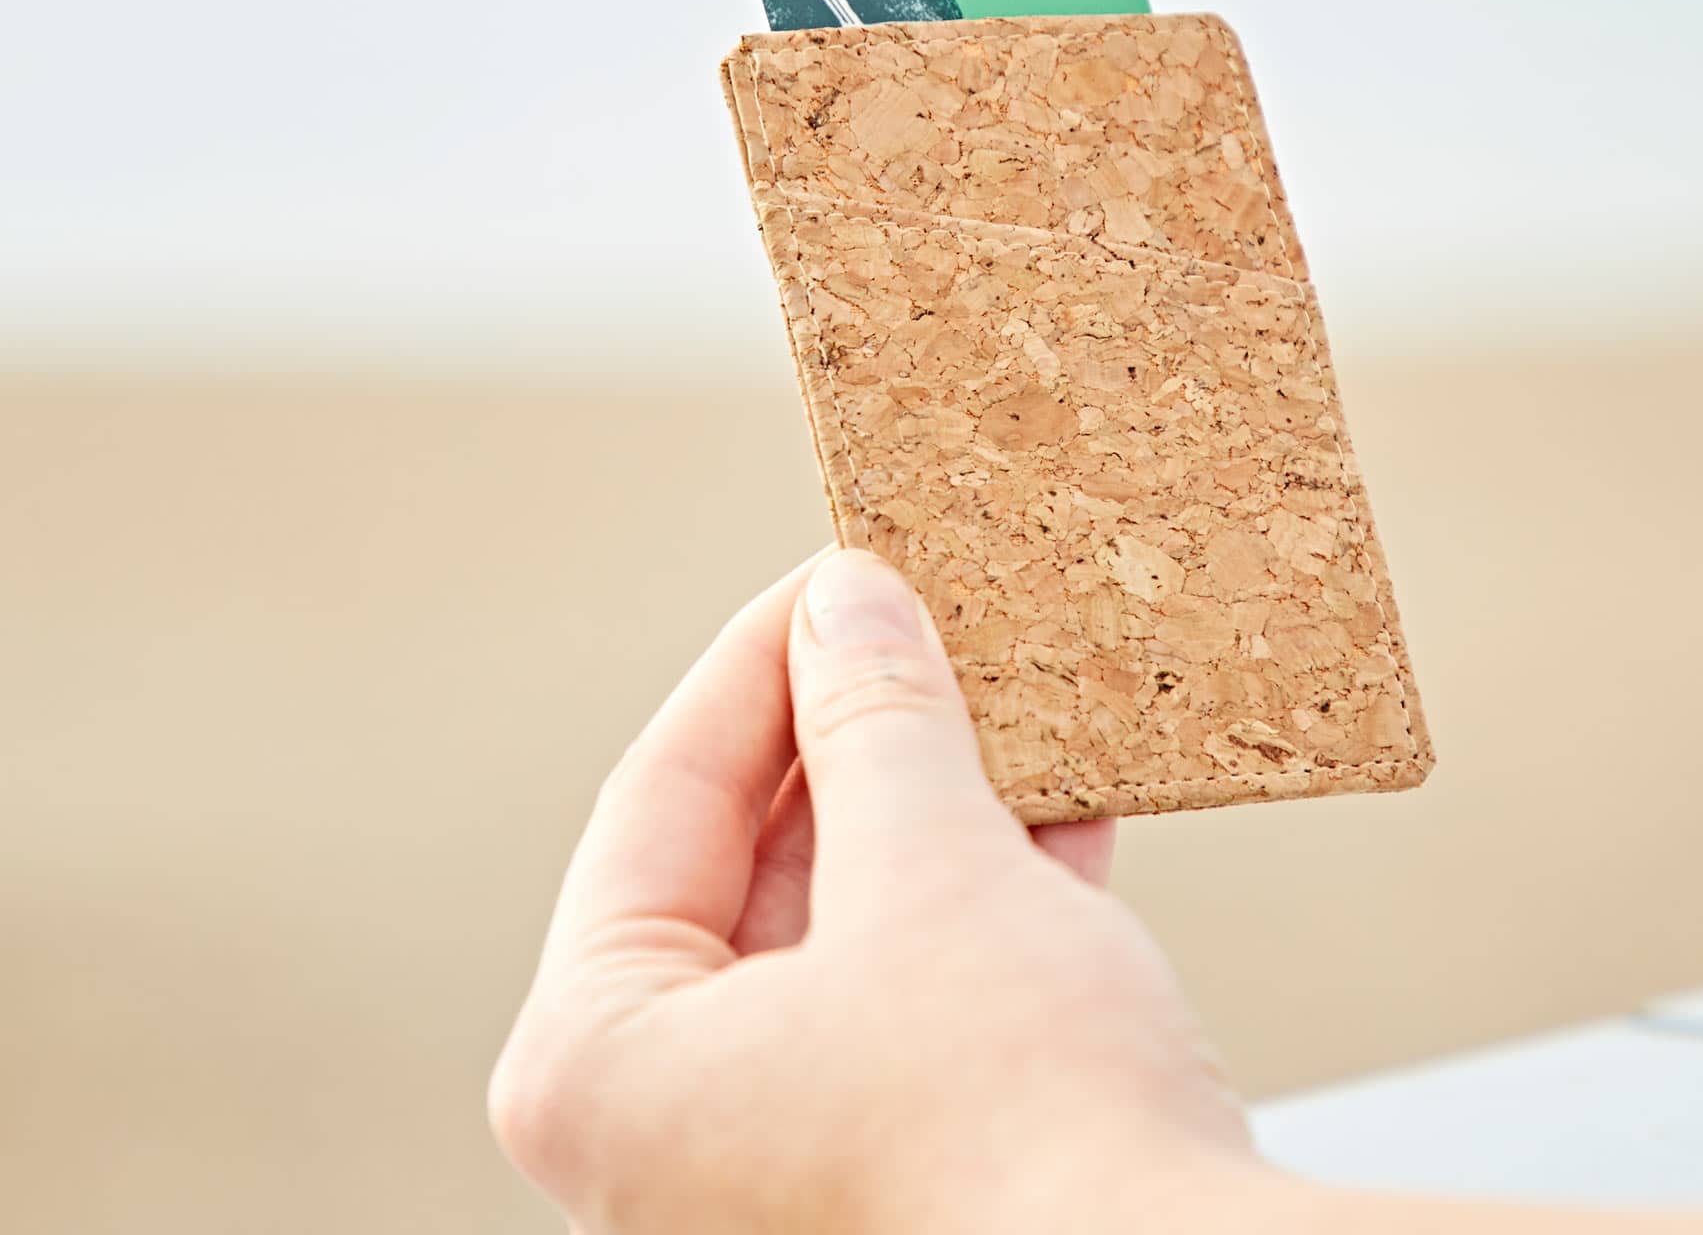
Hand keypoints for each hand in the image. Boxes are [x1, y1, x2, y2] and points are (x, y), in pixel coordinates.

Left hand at [489, 548, 1272, 1233]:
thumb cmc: (1018, 1133)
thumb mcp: (934, 875)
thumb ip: (877, 724)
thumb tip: (851, 604)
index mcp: (599, 1067)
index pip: (661, 797)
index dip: (763, 661)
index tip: (840, 573)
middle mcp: (663, 1130)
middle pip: (749, 861)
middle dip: (857, 735)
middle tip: (924, 626)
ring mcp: (772, 1161)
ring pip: (841, 923)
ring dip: (930, 806)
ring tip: (998, 695)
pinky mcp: (887, 1173)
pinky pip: (906, 993)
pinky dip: (976, 899)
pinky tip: (1058, 805)